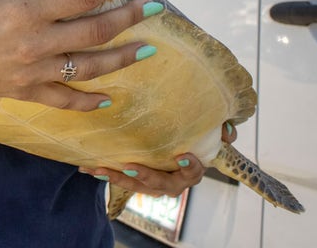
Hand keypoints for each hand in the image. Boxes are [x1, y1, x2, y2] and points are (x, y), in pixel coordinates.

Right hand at [0, 0, 161, 110]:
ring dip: (122, 59)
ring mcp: (32, 73)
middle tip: (151, 8)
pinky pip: (63, 101)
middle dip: (128, 18)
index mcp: (23, 12)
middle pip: (95, 32)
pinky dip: (88, 102)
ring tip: (149, 49)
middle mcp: (35, 44)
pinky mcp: (24, 92)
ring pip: (89, 69)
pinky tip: (108, 99)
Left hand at [79, 122, 237, 196]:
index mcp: (190, 171)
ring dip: (115, 178)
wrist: (172, 149)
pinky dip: (104, 173)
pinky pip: (120, 179)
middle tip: (128, 167)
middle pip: (160, 185)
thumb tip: (229, 133)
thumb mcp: (208, 132)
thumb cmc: (190, 137)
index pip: (194, 173)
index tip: (183, 156)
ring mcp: (153, 184)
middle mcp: (172, 182)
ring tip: (98, 169)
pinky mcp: (136, 180)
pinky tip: (87, 167)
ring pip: (135, 185)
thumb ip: (222, 130)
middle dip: (144, 177)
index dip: (191, 166)